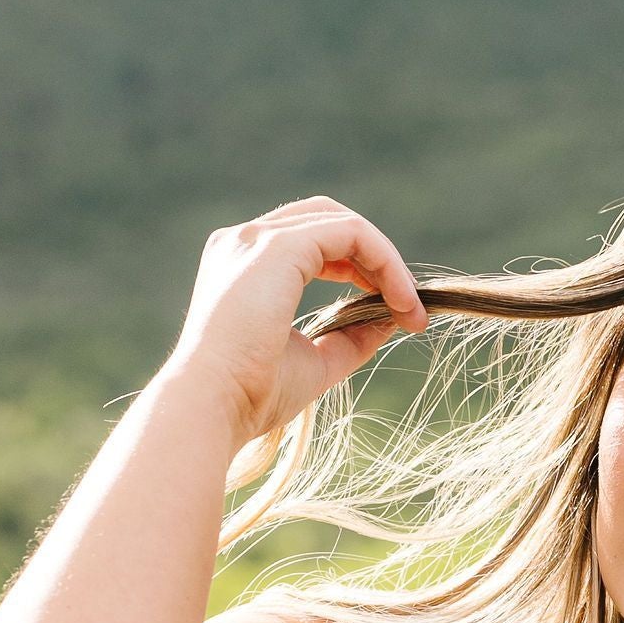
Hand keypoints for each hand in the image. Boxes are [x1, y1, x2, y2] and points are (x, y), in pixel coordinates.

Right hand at [163, 196, 428, 444]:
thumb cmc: (252, 393)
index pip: (312, 241)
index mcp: (243, 265)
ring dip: (386, 261)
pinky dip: (384, 261)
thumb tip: (392, 318)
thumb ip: (351, 337)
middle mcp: (245, 241)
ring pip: (342, 222)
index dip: (360, 268)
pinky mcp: (278, 246)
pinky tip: (400, 300)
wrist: (214, 404)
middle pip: (326, 218)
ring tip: (410, 307)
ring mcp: (258, 239)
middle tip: (408, 306)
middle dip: (374, 256)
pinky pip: (350, 233)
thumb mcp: (315, 361)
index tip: (395, 313)